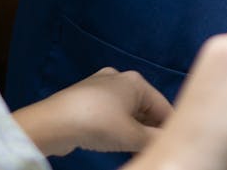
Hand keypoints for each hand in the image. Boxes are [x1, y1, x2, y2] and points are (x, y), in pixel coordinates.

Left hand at [12, 67, 171, 155]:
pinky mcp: (85, 98)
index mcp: (135, 81)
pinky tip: (115, 141)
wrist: (54, 122)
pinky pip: (110, 113)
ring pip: (127, 111)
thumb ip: (154, 140)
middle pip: (144, 108)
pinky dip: (117, 127)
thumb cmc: (97, 123)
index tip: (172, 144)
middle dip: (150, 128)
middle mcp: (119, 78)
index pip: (163, 106)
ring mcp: (100, 86)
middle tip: (152, 148)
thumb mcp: (131, 136)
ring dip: (133, 129)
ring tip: (134, 148)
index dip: (169, 127)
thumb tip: (168, 143)